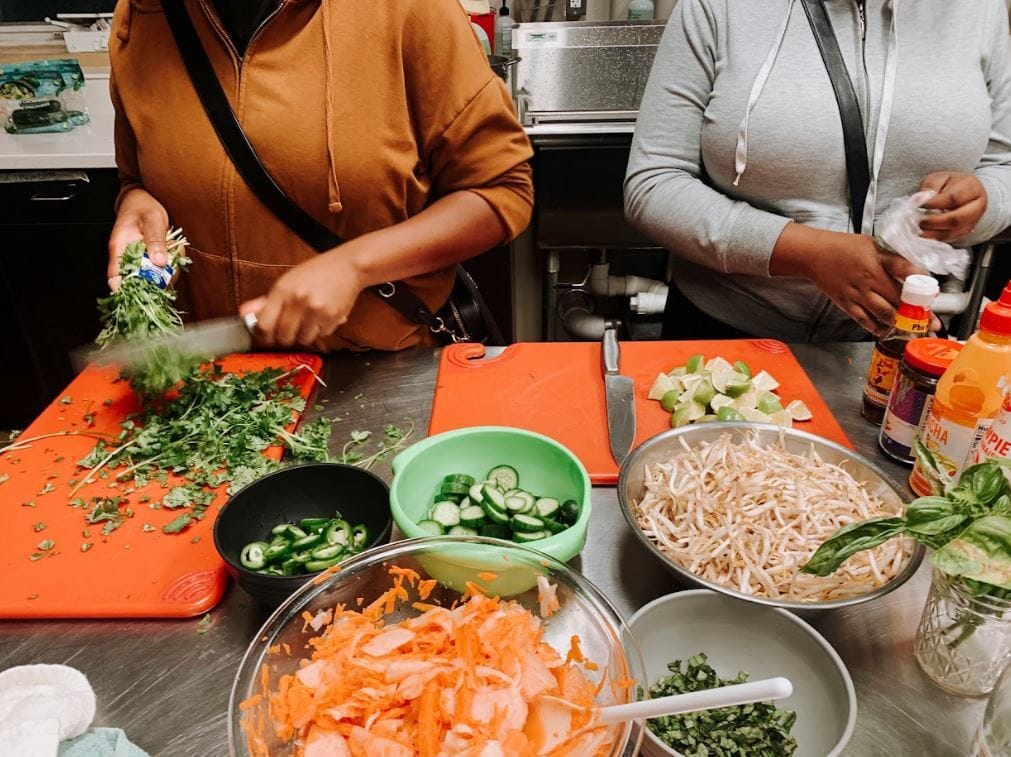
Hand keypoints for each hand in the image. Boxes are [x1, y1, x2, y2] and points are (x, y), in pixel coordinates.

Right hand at [107, 188, 168, 290]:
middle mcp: (127, 257)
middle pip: (137, 282)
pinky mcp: (148, 260)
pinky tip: (176, 253)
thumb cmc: (143, 206)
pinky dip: (171, 266)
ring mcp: (138, 260)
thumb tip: (159, 262)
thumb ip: (155, 240)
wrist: (143, 198)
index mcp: (119, 248)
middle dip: (156, 281)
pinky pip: (160, 271)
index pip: (115, 276)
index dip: (125, 289)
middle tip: (171, 271)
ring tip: (175, 253)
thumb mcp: (152, 220)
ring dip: (168, 272)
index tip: (143, 295)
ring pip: (152, 278)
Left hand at [240, 248, 366, 347]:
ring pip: (303, 339)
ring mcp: (316, 310)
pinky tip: (323, 316)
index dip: (263, 335)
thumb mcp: (287, 282)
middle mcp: (298, 301)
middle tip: (290, 328)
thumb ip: (265, 301)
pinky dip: (321, 330)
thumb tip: (243, 313)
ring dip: (304, 334)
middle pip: (283, 337)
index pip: (264, 325)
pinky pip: (321, 335)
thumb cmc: (315, 272)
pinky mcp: (332, 317)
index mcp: (282, 290)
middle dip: (285, 336)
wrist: (347, 266)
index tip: (266, 336)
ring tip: (309, 320)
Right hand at [806, 236, 926, 334]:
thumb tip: (916, 270)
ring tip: (912, 331)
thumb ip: (894, 257)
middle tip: (930, 323)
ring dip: (899, 323)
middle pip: (897, 299)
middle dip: (916, 313)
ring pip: (882, 313)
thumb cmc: (845, 247)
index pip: (906, 271)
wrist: (815, 254)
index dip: (922, 284)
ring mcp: (857, 293)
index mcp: (878, 261)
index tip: (934, 295)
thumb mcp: (873, 244)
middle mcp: (869, 279)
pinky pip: (863, 320)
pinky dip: (876, 328)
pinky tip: (887, 331)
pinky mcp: (846, 303)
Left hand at [918, 172, 986, 241]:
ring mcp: (973, 220)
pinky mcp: (966, 231)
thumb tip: (923, 199)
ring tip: (919, 230)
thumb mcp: (938, 178)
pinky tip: (925, 235)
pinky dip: (936, 238)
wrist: (960, 192)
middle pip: (957, 219)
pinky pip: (951, 238)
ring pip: (954, 232)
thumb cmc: (948, 184)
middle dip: (935, 222)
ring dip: (934, 233)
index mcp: (972, 187)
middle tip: (919, 222)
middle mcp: (977, 205)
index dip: (935, 203)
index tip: (921, 205)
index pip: (953, 198)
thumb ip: (930, 186)